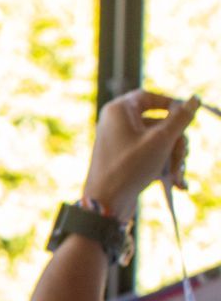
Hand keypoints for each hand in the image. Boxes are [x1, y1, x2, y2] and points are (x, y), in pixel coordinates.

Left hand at [83, 90, 200, 218]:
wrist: (105, 204)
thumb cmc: (130, 168)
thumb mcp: (162, 139)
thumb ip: (181, 117)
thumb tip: (195, 99)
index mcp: (118, 110)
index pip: (149, 96)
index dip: (171, 105)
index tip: (187, 117)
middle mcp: (116, 123)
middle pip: (159, 121)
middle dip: (176, 140)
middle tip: (182, 157)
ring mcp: (120, 142)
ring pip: (159, 140)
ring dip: (174, 156)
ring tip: (177, 175)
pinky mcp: (125, 160)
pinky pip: (151, 154)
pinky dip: (164, 164)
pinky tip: (176, 182)